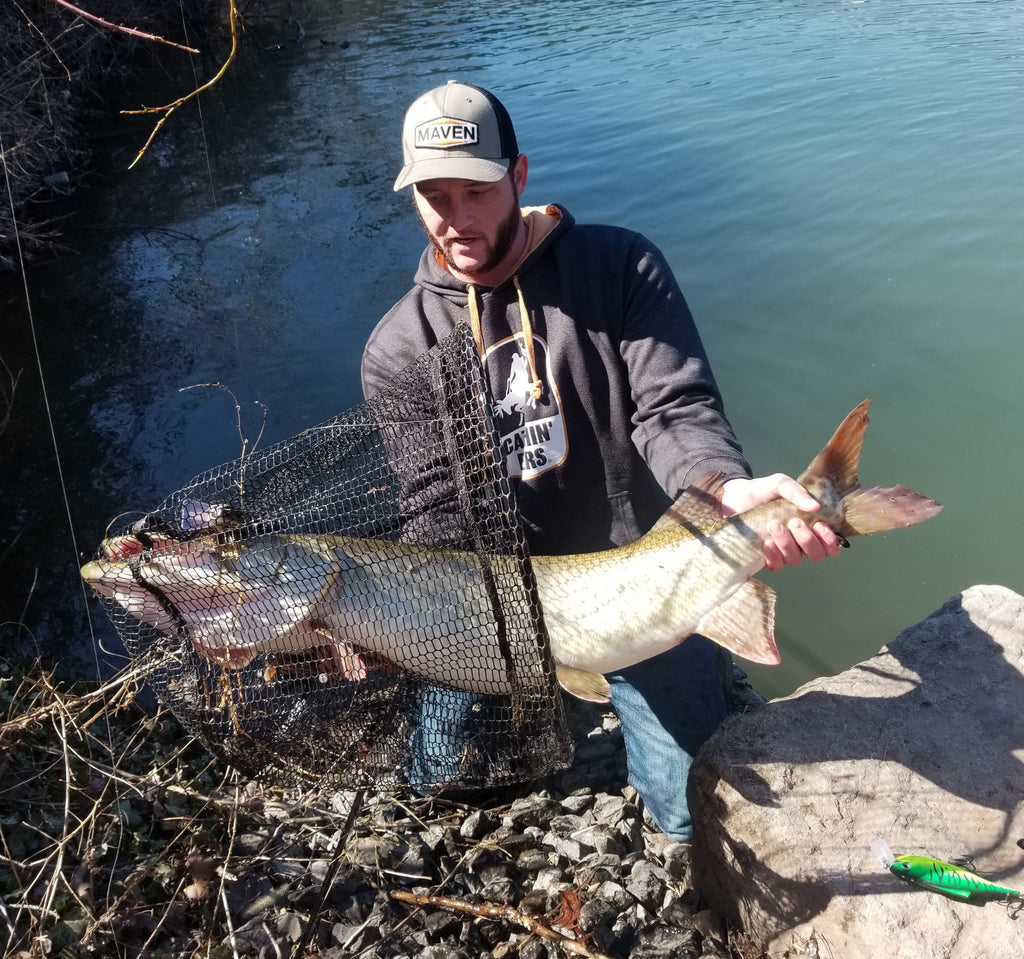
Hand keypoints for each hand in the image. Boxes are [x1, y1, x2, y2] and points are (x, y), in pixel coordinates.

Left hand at [719, 474, 844, 571]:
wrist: (732, 498)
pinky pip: (776, 565)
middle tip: (794, 522)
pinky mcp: (765, 557)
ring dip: (788, 544)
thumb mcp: (779, 484)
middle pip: (816, 554)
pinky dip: (773, 555)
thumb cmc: (761, 491)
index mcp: (810, 526)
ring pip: (795, 560)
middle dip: (807, 540)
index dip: (830, 540)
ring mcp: (782, 551)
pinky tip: (766, 542)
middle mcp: (800, 542)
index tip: (819, 525)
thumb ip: (796, 492)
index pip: (831, 544)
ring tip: (774, 525)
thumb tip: (815, 507)